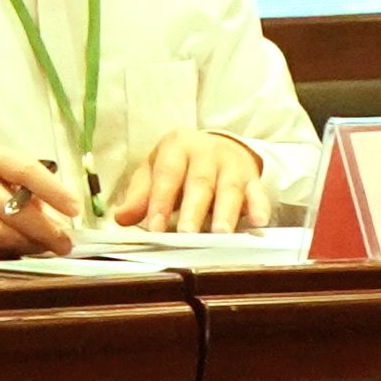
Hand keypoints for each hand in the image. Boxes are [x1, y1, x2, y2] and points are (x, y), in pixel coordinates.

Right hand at [0, 144, 83, 258]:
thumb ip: (20, 178)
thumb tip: (55, 210)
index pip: (26, 172)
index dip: (54, 192)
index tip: (75, 208)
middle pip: (17, 213)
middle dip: (48, 232)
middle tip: (65, 242)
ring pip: (5, 237)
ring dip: (30, 245)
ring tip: (44, 245)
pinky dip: (7, 251)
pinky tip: (16, 247)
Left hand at [106, 130, 271, 234]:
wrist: (220, 145)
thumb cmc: (180, 165)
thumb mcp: (155, 171)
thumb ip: (140, 195)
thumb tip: (121, 218)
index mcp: (177, 147)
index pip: (167, 175)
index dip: (160, 201)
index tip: (154, 228)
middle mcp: (206, 153)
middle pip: (199, 183)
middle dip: (193, 210)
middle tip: (186, 234)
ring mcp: (232, 165)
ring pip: (229, 189)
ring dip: (226, 213)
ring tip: (221, 234)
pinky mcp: (253, 178)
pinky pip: (258, 193)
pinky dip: (260, 207)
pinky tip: (259, 223)